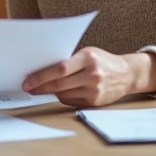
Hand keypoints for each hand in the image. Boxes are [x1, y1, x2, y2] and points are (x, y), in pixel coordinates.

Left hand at [22, 48, 155, 106]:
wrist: (126, 74)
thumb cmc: (102, 61)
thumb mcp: (88, 53)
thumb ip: (69, 61)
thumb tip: (42, 69)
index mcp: (88, 58)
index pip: (59, 69)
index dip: (41, 76)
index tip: (28, 81)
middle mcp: (92, 74)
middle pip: (59, 84)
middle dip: (40, 87)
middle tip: (28, 87)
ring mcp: (94, 90)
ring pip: (63, 94)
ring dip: (50, 92)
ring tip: (40, 89)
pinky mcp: (95, 102)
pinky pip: (71, 101)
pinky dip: (62, 97)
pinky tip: (59, 92)